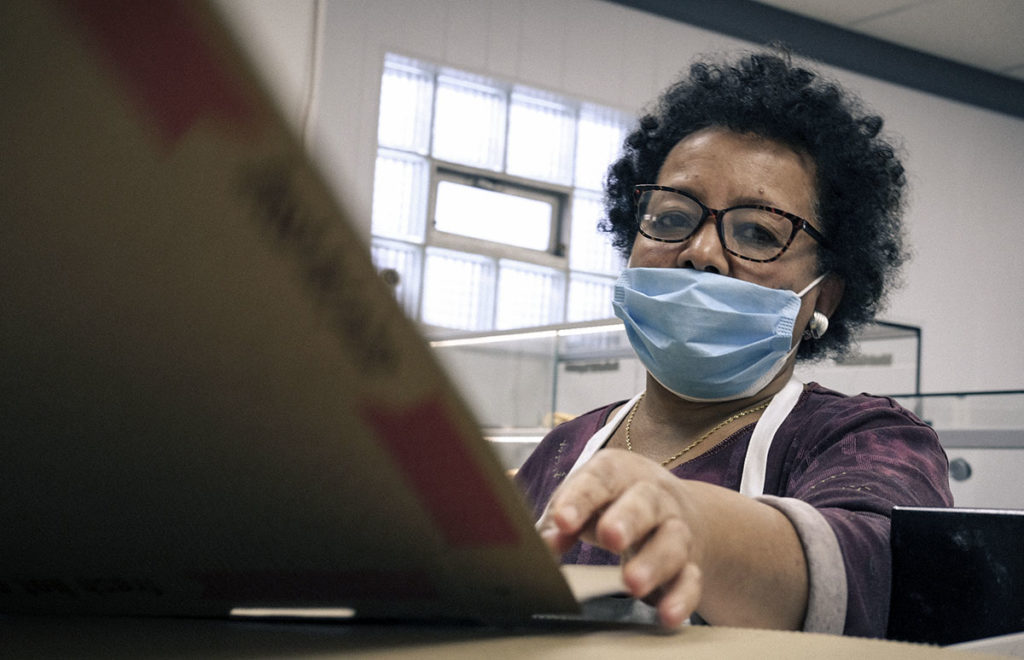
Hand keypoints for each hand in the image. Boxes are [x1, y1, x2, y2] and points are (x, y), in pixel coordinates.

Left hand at [536, 448, 703, 627]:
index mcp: (619, 473)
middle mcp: (653, 497)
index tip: (563, 521)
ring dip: (653, 563)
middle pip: (644, 503)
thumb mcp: (583, 499)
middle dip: (627, 519)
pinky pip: (691, 579)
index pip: (600, 479)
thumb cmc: (613, 502)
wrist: (675, 509)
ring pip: (672, 542)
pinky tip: (667, 615)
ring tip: (632, 584)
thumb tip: (542, 545)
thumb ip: (560, 519)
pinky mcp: (690, 563)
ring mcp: (676, 529)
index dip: (581, 497)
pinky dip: (681, 597)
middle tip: (609, 537)